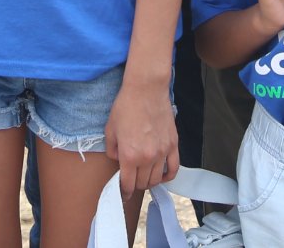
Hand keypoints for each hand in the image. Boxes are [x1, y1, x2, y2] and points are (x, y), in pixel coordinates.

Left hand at [104, 74, 177, 196]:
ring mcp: (162, 152)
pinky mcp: (173, 145)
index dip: (124, 192)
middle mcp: (147, 158)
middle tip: (131, 179)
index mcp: (129, 156)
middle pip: (142, 183)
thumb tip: (118, 160)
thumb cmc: (125, 107)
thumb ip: (112, 151)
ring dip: (150, 181)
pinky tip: (163, 175)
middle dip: (135, 185)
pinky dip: (168, 176)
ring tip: (144, 176)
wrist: (146, 89)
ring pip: (157, 179)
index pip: (127, 184)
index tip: (123, 194)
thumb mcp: (110, 129)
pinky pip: (174, 168)